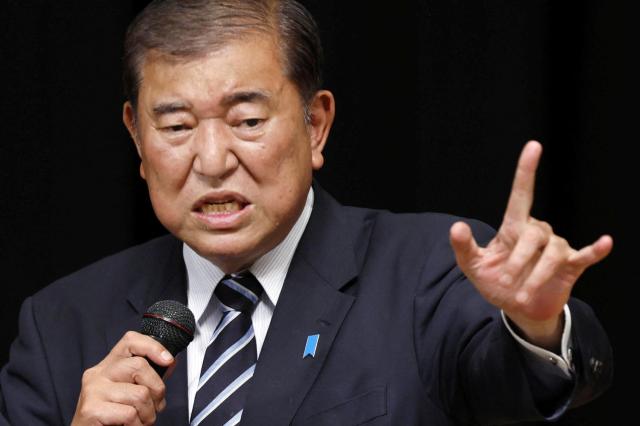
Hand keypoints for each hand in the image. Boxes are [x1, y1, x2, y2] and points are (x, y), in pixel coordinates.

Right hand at [71, 331, 174, 425]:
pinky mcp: (91, 409)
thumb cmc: (113, 419)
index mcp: (108, 366)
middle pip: (139, 365)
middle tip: (154, 407)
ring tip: (140, 422)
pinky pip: (129, 414)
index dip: (153, 346)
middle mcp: (98, 374)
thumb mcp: (130, 392)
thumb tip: (169, 361)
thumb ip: (147, 377)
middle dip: (157, 390)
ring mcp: (93, 390)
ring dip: (148, 414)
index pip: (130, 341)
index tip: (168, 360)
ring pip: (139, 394)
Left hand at [449, 141, 612, 348]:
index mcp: (513, 228)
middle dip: (519, 260)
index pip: (521, 194)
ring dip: (536, 276)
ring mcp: (556, 248)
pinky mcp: (571, 265)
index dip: (526, 171)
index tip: (533, 146)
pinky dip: (596, 249)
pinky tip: (605, 242)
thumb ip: (463, 247)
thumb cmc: (494, 281)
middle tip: (505, 282)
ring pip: (553, 253)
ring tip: (520, 295)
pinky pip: (586, 255)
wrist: (516, 308)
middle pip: (533, 234)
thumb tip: (456, 226)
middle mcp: (537, 232)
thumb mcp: (472, 266)